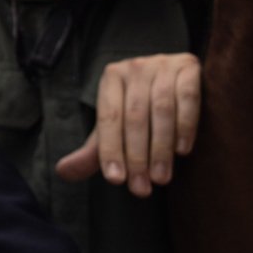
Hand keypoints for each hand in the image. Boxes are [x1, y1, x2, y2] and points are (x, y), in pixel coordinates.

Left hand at [55, 53, 200, 196]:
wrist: (174, 78)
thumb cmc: (139, 109)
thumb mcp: (115, 127)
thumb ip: (94, 151)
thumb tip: (63, 172)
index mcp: (111, 78)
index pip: (109, 117)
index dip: (110, 149)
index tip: (115, 180)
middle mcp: (135, 67)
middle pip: (134, 116)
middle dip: (136, 156)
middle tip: (141, 189)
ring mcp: (163, 64)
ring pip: (161, 109)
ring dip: (160, 148)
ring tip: (161, 178)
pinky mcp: (189, 67)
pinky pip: (187, 97)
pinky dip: (185, 125)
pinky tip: (182, 150)